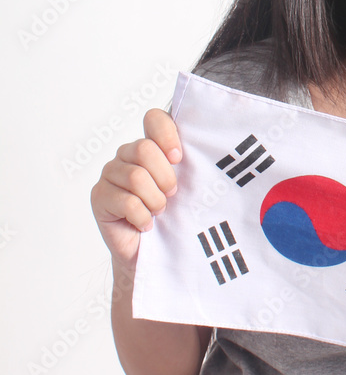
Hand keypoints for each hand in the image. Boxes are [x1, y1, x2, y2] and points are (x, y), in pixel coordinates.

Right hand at [90, 109, 181, 267]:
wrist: (155, 254)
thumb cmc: (175, 217)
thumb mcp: (190, 187)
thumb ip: (194, 164)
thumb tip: (217, 149)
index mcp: (151, 145)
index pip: (154, 119)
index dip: (167, 134)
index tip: (180, 158)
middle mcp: (127, 155)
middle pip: (144, 149)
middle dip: (165, 177)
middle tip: (172, 195)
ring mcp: (110, 174)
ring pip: (135, 177)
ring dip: (155, 201)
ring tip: (158, 211)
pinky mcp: (99, 196)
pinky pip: (126, 201)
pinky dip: (143, 217)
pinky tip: (146, 224)